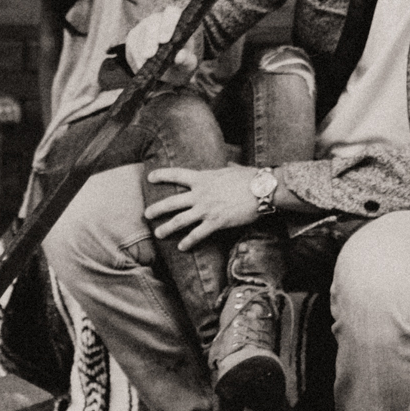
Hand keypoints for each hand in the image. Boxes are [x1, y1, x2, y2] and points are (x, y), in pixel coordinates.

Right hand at [122, 6, 198, 79]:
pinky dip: (135, 57)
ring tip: (145, 66)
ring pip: (139, 34)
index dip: (168, 24)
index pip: (172, 13)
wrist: (165, 68)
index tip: (164, 40)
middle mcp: (160, 19)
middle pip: (152, 23)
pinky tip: (140, 66)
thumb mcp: (187, 64)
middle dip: (150, 39)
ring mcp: (144, 26)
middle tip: (150, 55)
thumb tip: (179, 56)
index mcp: (177, 21)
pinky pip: (132, 44)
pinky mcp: (133, 36)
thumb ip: (187, 60)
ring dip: (141, 51)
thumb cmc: (180, 62)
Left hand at [144, 164, 259, 249]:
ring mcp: (207, 209)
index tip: (150, 177)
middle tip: (146, 214)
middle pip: (172, 202)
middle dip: (157, 209)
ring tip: (158, 233)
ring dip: (167, 228)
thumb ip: (224, 167)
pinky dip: (188, 241)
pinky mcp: (216, 222)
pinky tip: (182, 247)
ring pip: (180, 220)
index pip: (176, 175)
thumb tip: (227, 163)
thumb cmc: (250, 177)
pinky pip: (198, 234)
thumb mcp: (232, 169)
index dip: (162, 175)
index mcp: (203, 178)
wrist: (262, 190)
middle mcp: (200, 194)